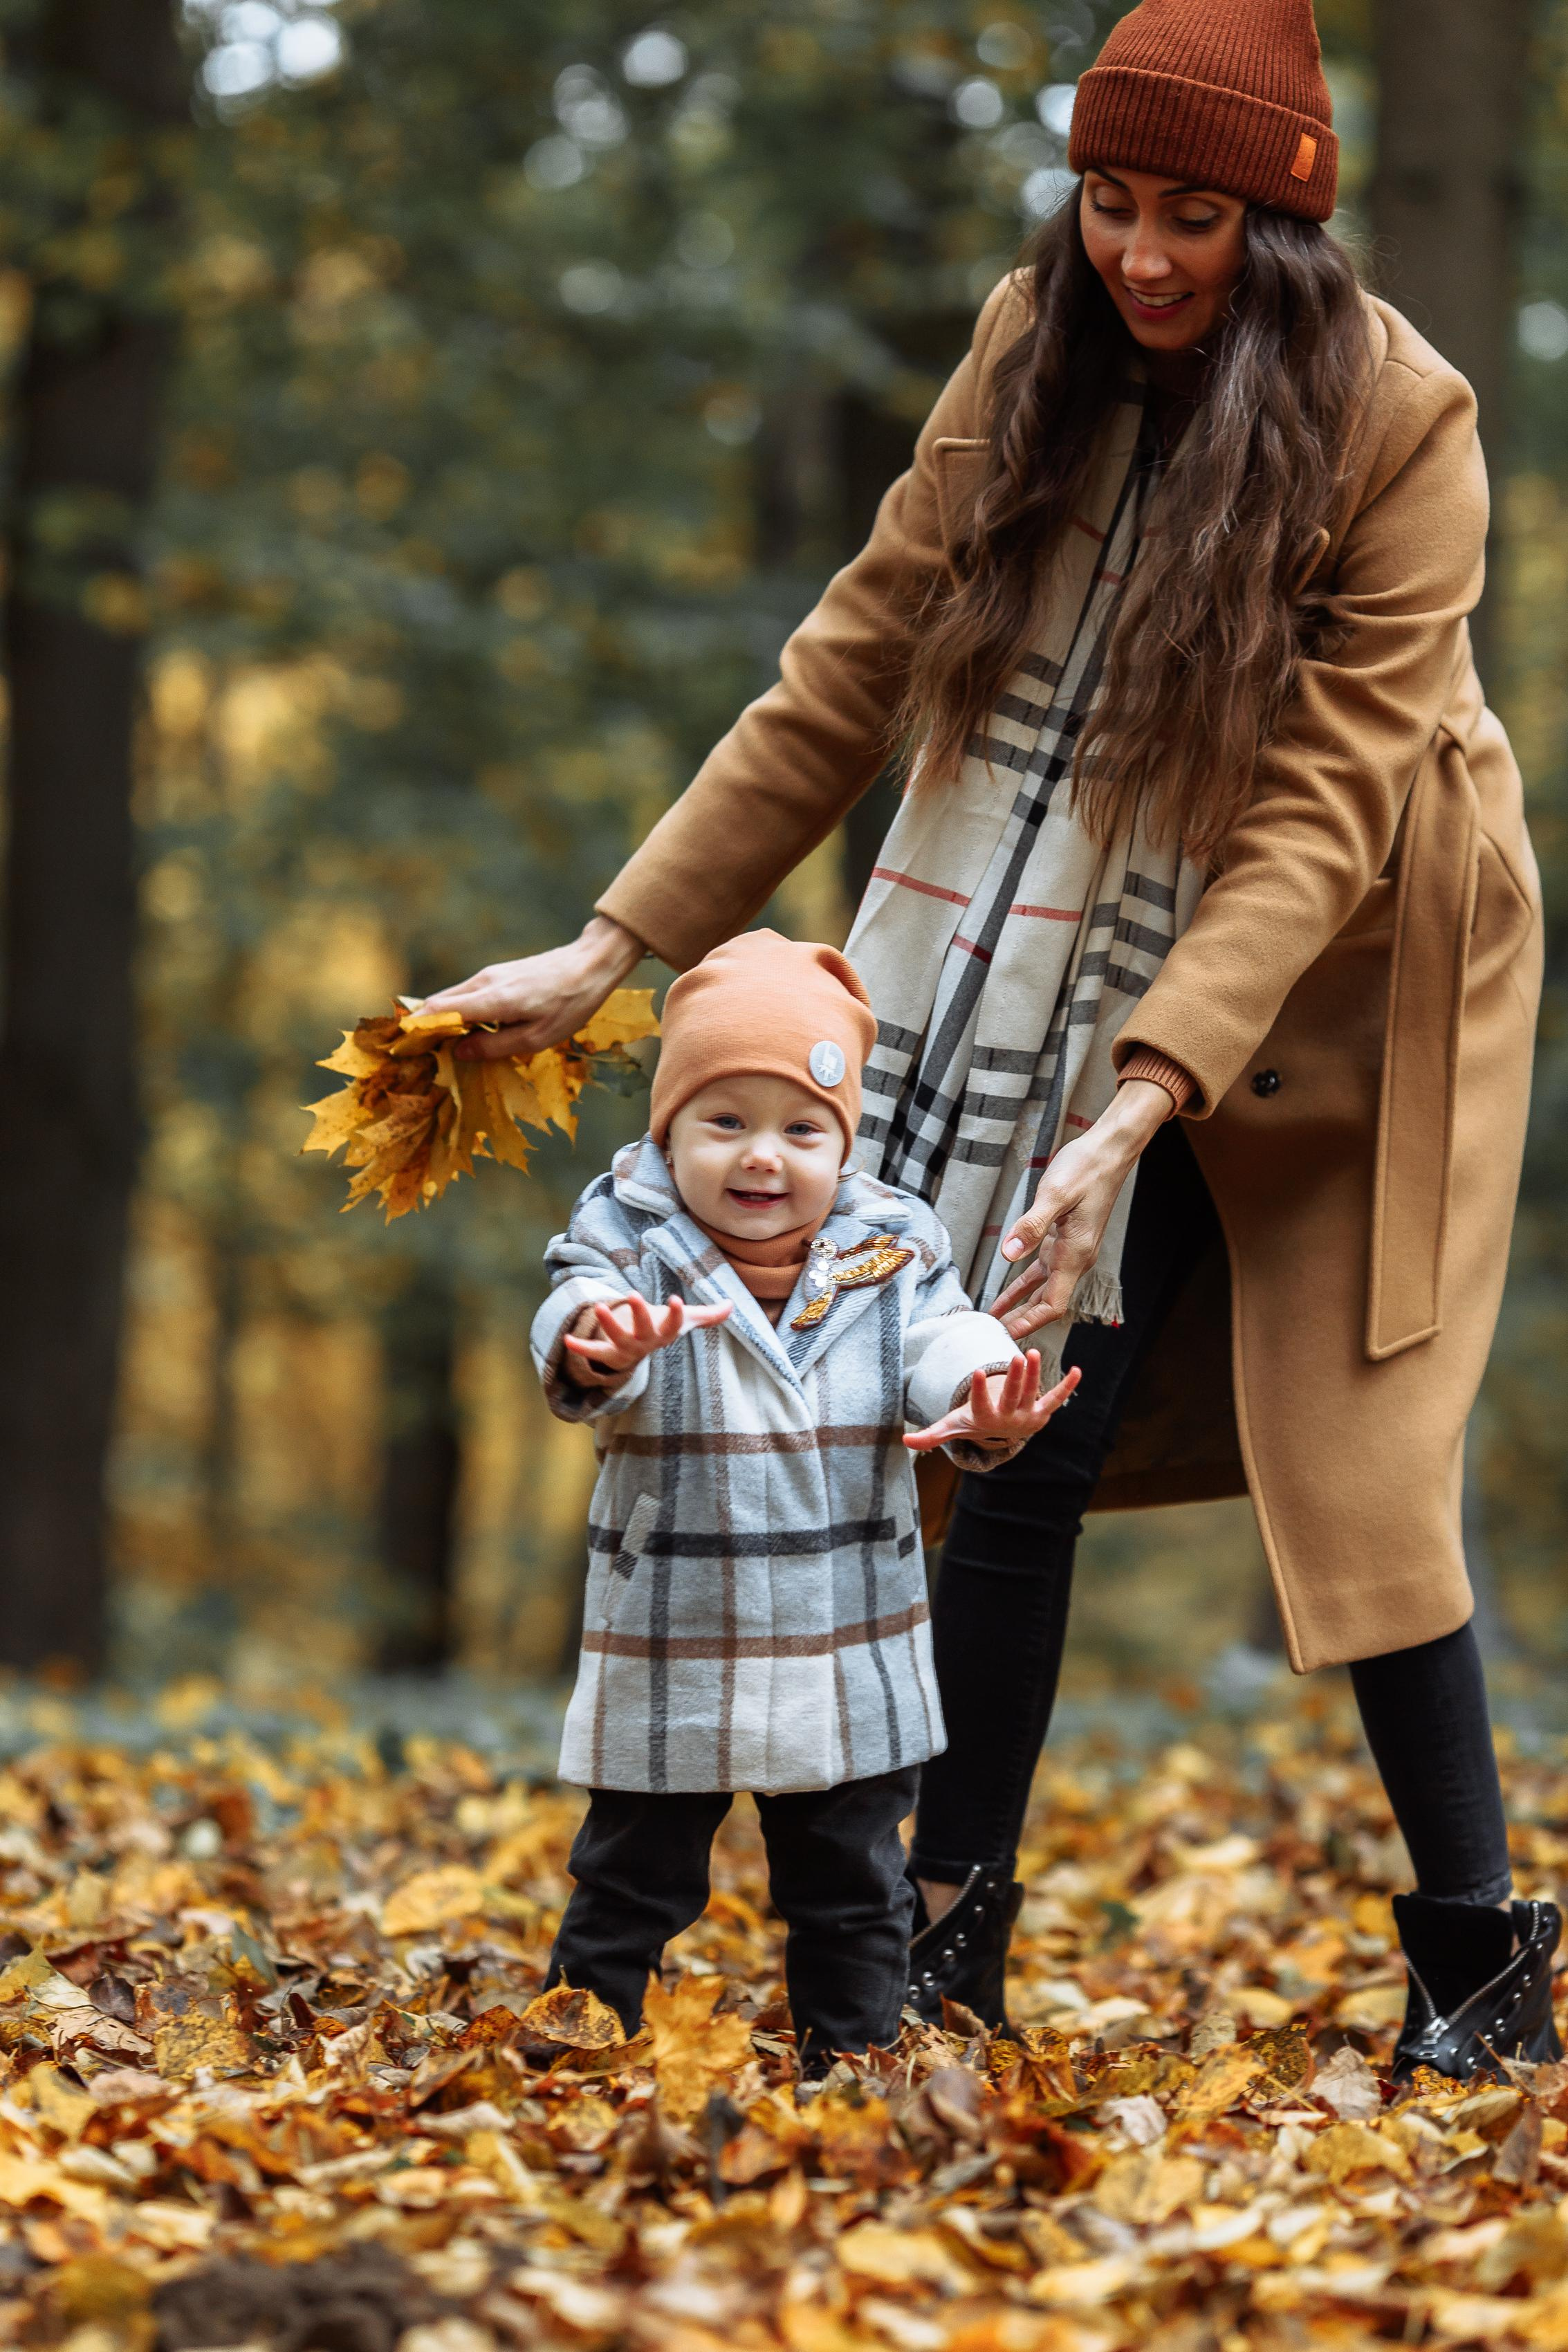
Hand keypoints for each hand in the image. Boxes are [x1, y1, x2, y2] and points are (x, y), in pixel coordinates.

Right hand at [419, 914, 644, 1060]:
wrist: (590, 964)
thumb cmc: (569, 1004)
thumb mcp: (537, 1037)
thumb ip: (496, 1047)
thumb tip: (460, 1052)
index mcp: (492, 1000)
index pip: (440, 1011)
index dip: (416, 1028)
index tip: (399, 1046)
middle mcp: (484, 983)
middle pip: (439, 1004)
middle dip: (421, 1027)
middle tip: (410, 1053)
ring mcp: (489, 975)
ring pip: (452, 998)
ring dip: (439, 1020)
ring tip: (431, 1047)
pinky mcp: (498, 975)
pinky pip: (467, 994)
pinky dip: (456, 1011)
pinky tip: (461, 1030)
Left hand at [564, 1291, 732, 1387]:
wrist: (639, 1353)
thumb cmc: (662, 1329)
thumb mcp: (684, 1321)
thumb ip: (706, 1315)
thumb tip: (732, 1306)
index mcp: (663, 1333)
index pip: (672, 1325)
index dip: (674, 1314)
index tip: (674, 1299)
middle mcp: (645, 1343)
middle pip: (644, 1331)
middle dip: (639, 1314)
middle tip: (634, 1295)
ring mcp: (626, 1349)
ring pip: (617, 1339)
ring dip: (608, 1324)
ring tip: (598, 1307)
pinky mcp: (607, 1353)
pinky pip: (594, 1352)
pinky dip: (580, 1347)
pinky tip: (566, 1339)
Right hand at [904, 1355, 1080, 1453]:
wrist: (1001, 1436)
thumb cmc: (974, 1423)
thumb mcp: (953, 1427)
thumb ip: (932, 1435)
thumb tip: (905, 1441)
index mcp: (985, 1420)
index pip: (981, 1405)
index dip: (980, 1390)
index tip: (978, 1371)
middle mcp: (1009, 1420)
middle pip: (1012, 1398)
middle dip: (1016, 1379)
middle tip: (1018, 1357)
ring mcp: (1028, 1416)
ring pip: (1033, 1394)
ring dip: (1035, 1375)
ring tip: (1034, 1353)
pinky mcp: (1042, 1412)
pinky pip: (1056, 1399)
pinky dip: (1067, 1387)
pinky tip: (1078, 1371)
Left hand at [990, 1080, 1170, 1340]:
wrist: (1109, 1151)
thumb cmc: (1086, 1169)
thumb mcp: (1055, 1194)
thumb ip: (1032, 1225)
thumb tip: (1009, 1253)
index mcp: (1075, 1254)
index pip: (1053, 1303)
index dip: (1030, 1323)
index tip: (1006, 1337)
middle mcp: (1075, 1258)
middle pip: (1047, 1302)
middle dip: (1022, 1321)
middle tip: (992, 1337)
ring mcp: (1070, 1250)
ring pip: (1042, 1289)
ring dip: (1019, 1306)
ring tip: (993, 1321)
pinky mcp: (1063, 1238)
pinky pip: (1040, 1270)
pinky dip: (1022, 1285)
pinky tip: (1005, 1295)